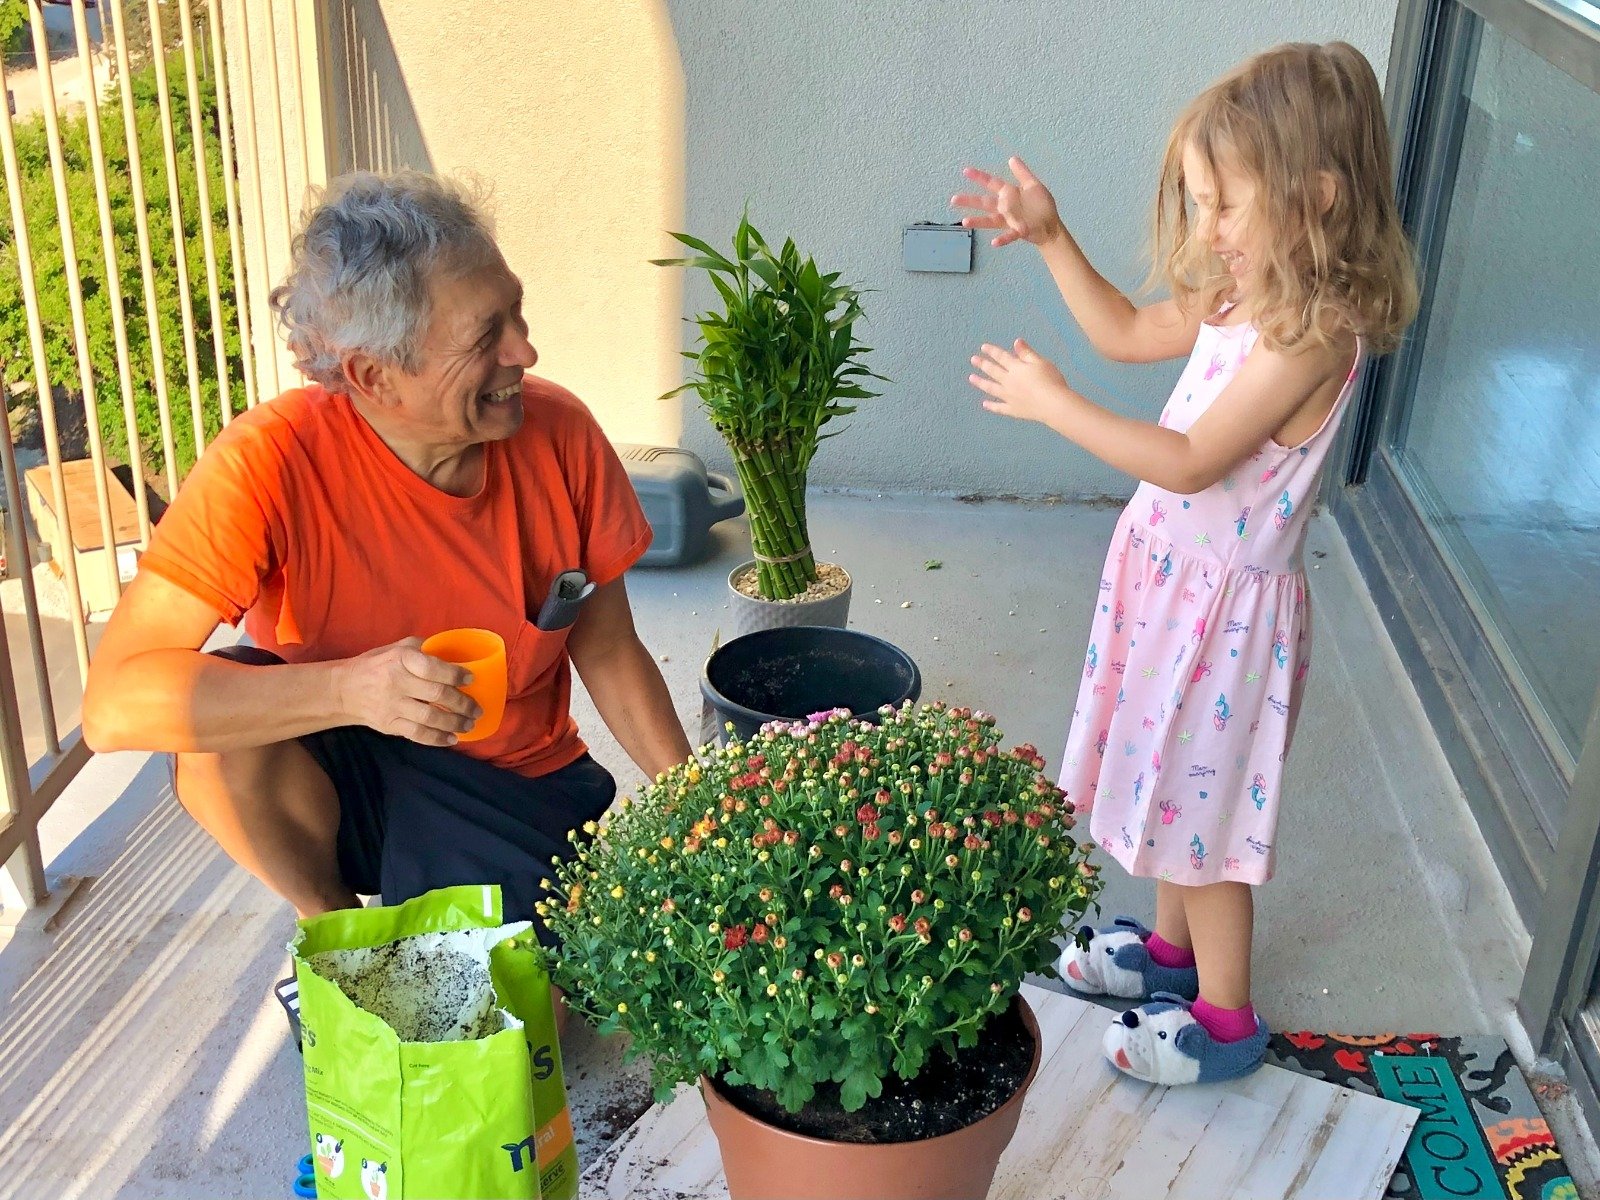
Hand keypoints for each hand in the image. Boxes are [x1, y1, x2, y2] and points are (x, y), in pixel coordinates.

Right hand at [335, 636, 480, 745]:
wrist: (343, 690)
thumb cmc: (376, 665)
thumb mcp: (396, 648)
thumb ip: (423, 648)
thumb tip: (452, 652)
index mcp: (400, 659)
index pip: (433, 668)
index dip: (455, 674)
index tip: (471, 679)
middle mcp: (396, 682)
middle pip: (436, 694)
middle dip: (462, 703)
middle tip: (477, 709)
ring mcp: (392, 705)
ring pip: (429, 717)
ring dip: (454, 723)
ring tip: (469, 724)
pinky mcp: (389, 724)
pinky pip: (417, 734)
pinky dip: (437, 739)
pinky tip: (451, 739)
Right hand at [951, 156, 1063, 247]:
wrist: (1051, 225)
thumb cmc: (1041, 206)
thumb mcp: (1033, 185)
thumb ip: (1022, 173)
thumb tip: (1011, 158)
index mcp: (1008, 194)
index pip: (991, 183)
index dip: (979, 177)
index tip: (965, 171)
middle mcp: (1005, 207)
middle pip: (984, 202)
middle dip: (969, 200)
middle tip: (953, 199)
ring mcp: (1010, 220)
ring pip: (991, 220)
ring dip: (978, 221)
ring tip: (964, 221)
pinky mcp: (1018, 231)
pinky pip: (1008, 235)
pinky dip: (1001, 239)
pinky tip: (993, 243)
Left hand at [969, 339, 1077, 424]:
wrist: (1053, 404)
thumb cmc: (1050, 380)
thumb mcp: (1040, 362)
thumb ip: (1026, 353)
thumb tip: (1016, 342)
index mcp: (1016, 368)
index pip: (1002, 357)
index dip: (992, 351)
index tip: (983, 347)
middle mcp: (1009, 381)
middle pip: (993, 371)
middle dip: (983, 364)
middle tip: (973, 360)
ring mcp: (1010, 397)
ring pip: (992, 388)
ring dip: (981, 383)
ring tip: (971, 378)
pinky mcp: (1014, 410)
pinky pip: (1000, 408)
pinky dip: (992, 406)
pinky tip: (984, 404)